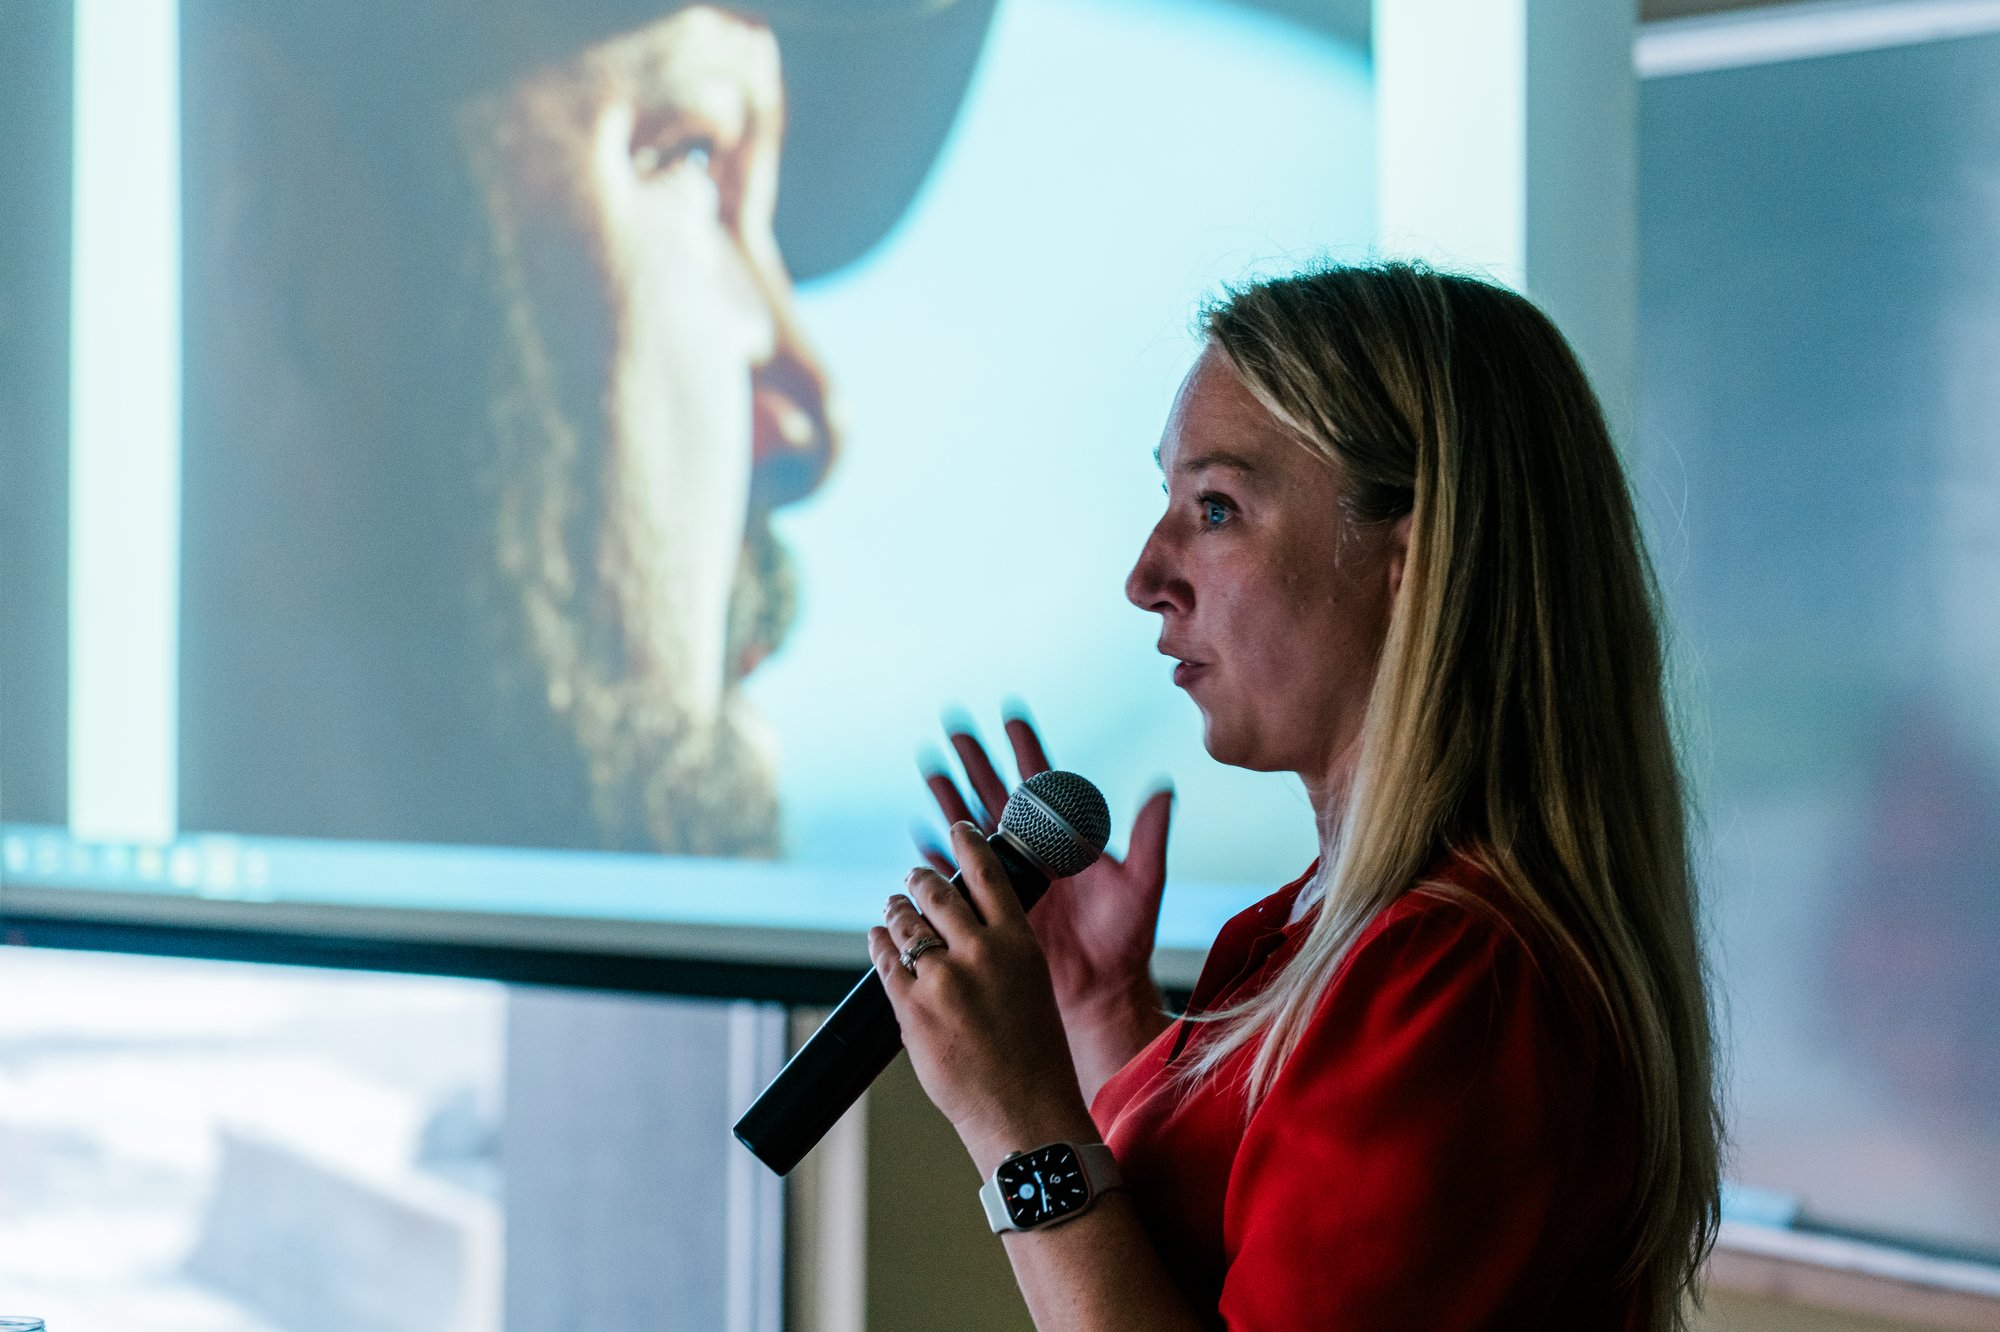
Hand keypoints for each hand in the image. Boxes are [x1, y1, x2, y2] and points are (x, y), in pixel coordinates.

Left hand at [869, 822, 1098, 1172]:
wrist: (1023, 1112)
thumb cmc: (1036, 1055)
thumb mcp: (1033, 986)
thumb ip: (1002, 951)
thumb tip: (967, 928)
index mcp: (1018, 943)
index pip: (987, 873)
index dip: (968, 843)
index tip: (958, 827)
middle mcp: (979, 953)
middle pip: (937, 893)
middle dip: (921, 879)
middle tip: (916, 876)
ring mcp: (942, 980)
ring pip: (906, 925)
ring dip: (897, 909)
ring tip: (893, 905)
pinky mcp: (910, 1008)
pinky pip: (886, 962)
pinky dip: (879, 943)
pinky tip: (878, 937)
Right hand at [918, 712, 1172, 1032]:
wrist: (1100, 989)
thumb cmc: (1126, 938)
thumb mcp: (1142, 884)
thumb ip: (1148, 838)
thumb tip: (1162, 789)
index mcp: (1065, 837)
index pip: (1042, 781)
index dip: (1026, 748)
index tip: (1011, 715)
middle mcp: (1032, 850)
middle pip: (997, 792)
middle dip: (976, 760)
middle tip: (956, 727)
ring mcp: (1007, 876)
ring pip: (971, 825)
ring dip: (950, 796)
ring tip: (931, 765)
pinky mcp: (989, 905)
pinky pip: (956, 872)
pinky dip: (938, 852)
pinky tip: (921, 832)